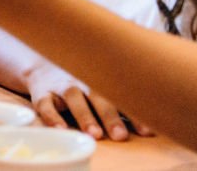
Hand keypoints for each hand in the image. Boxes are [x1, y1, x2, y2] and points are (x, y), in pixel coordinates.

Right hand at [25, 62, 152, 140]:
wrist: (43, 61)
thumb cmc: (81, 79)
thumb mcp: (100, 82)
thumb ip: (122, 100)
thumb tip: (154, 124)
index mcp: (102, 79)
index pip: (121, 96)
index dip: (135, 114)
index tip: (147, 131)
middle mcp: (83, 80)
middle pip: (99, 97)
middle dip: (110, 116)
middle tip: (120, 135)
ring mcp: (62, 85)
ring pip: (74, 98)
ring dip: (84, 115)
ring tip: (94, 134)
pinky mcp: (42, 92)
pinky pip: (45, 104)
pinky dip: (52, 117)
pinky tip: (60, 130)